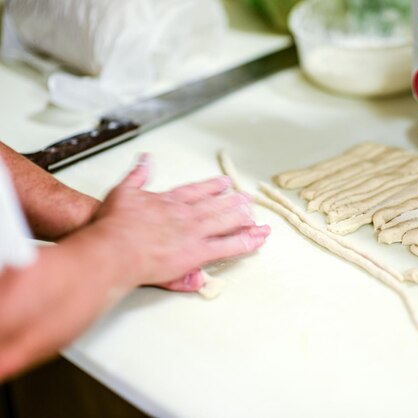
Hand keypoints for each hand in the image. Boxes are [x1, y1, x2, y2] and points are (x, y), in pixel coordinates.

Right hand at [92, 155, 269, 290]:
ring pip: (226, 222)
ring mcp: (194, 233)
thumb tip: (145, 159)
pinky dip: (246, 242)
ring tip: (255, 214)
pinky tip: (258, 239)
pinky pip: (228, 247)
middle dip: (234, 202)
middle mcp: (186, 215)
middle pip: (216, 206)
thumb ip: (137, 175)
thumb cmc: (114, 225)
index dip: (213, 187)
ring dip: (243, 218)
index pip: (197, 191)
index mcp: (169, 201)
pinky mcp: (197, 252)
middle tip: (248, 199)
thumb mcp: (122, 191)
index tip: (225, 183)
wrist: (114, 249)